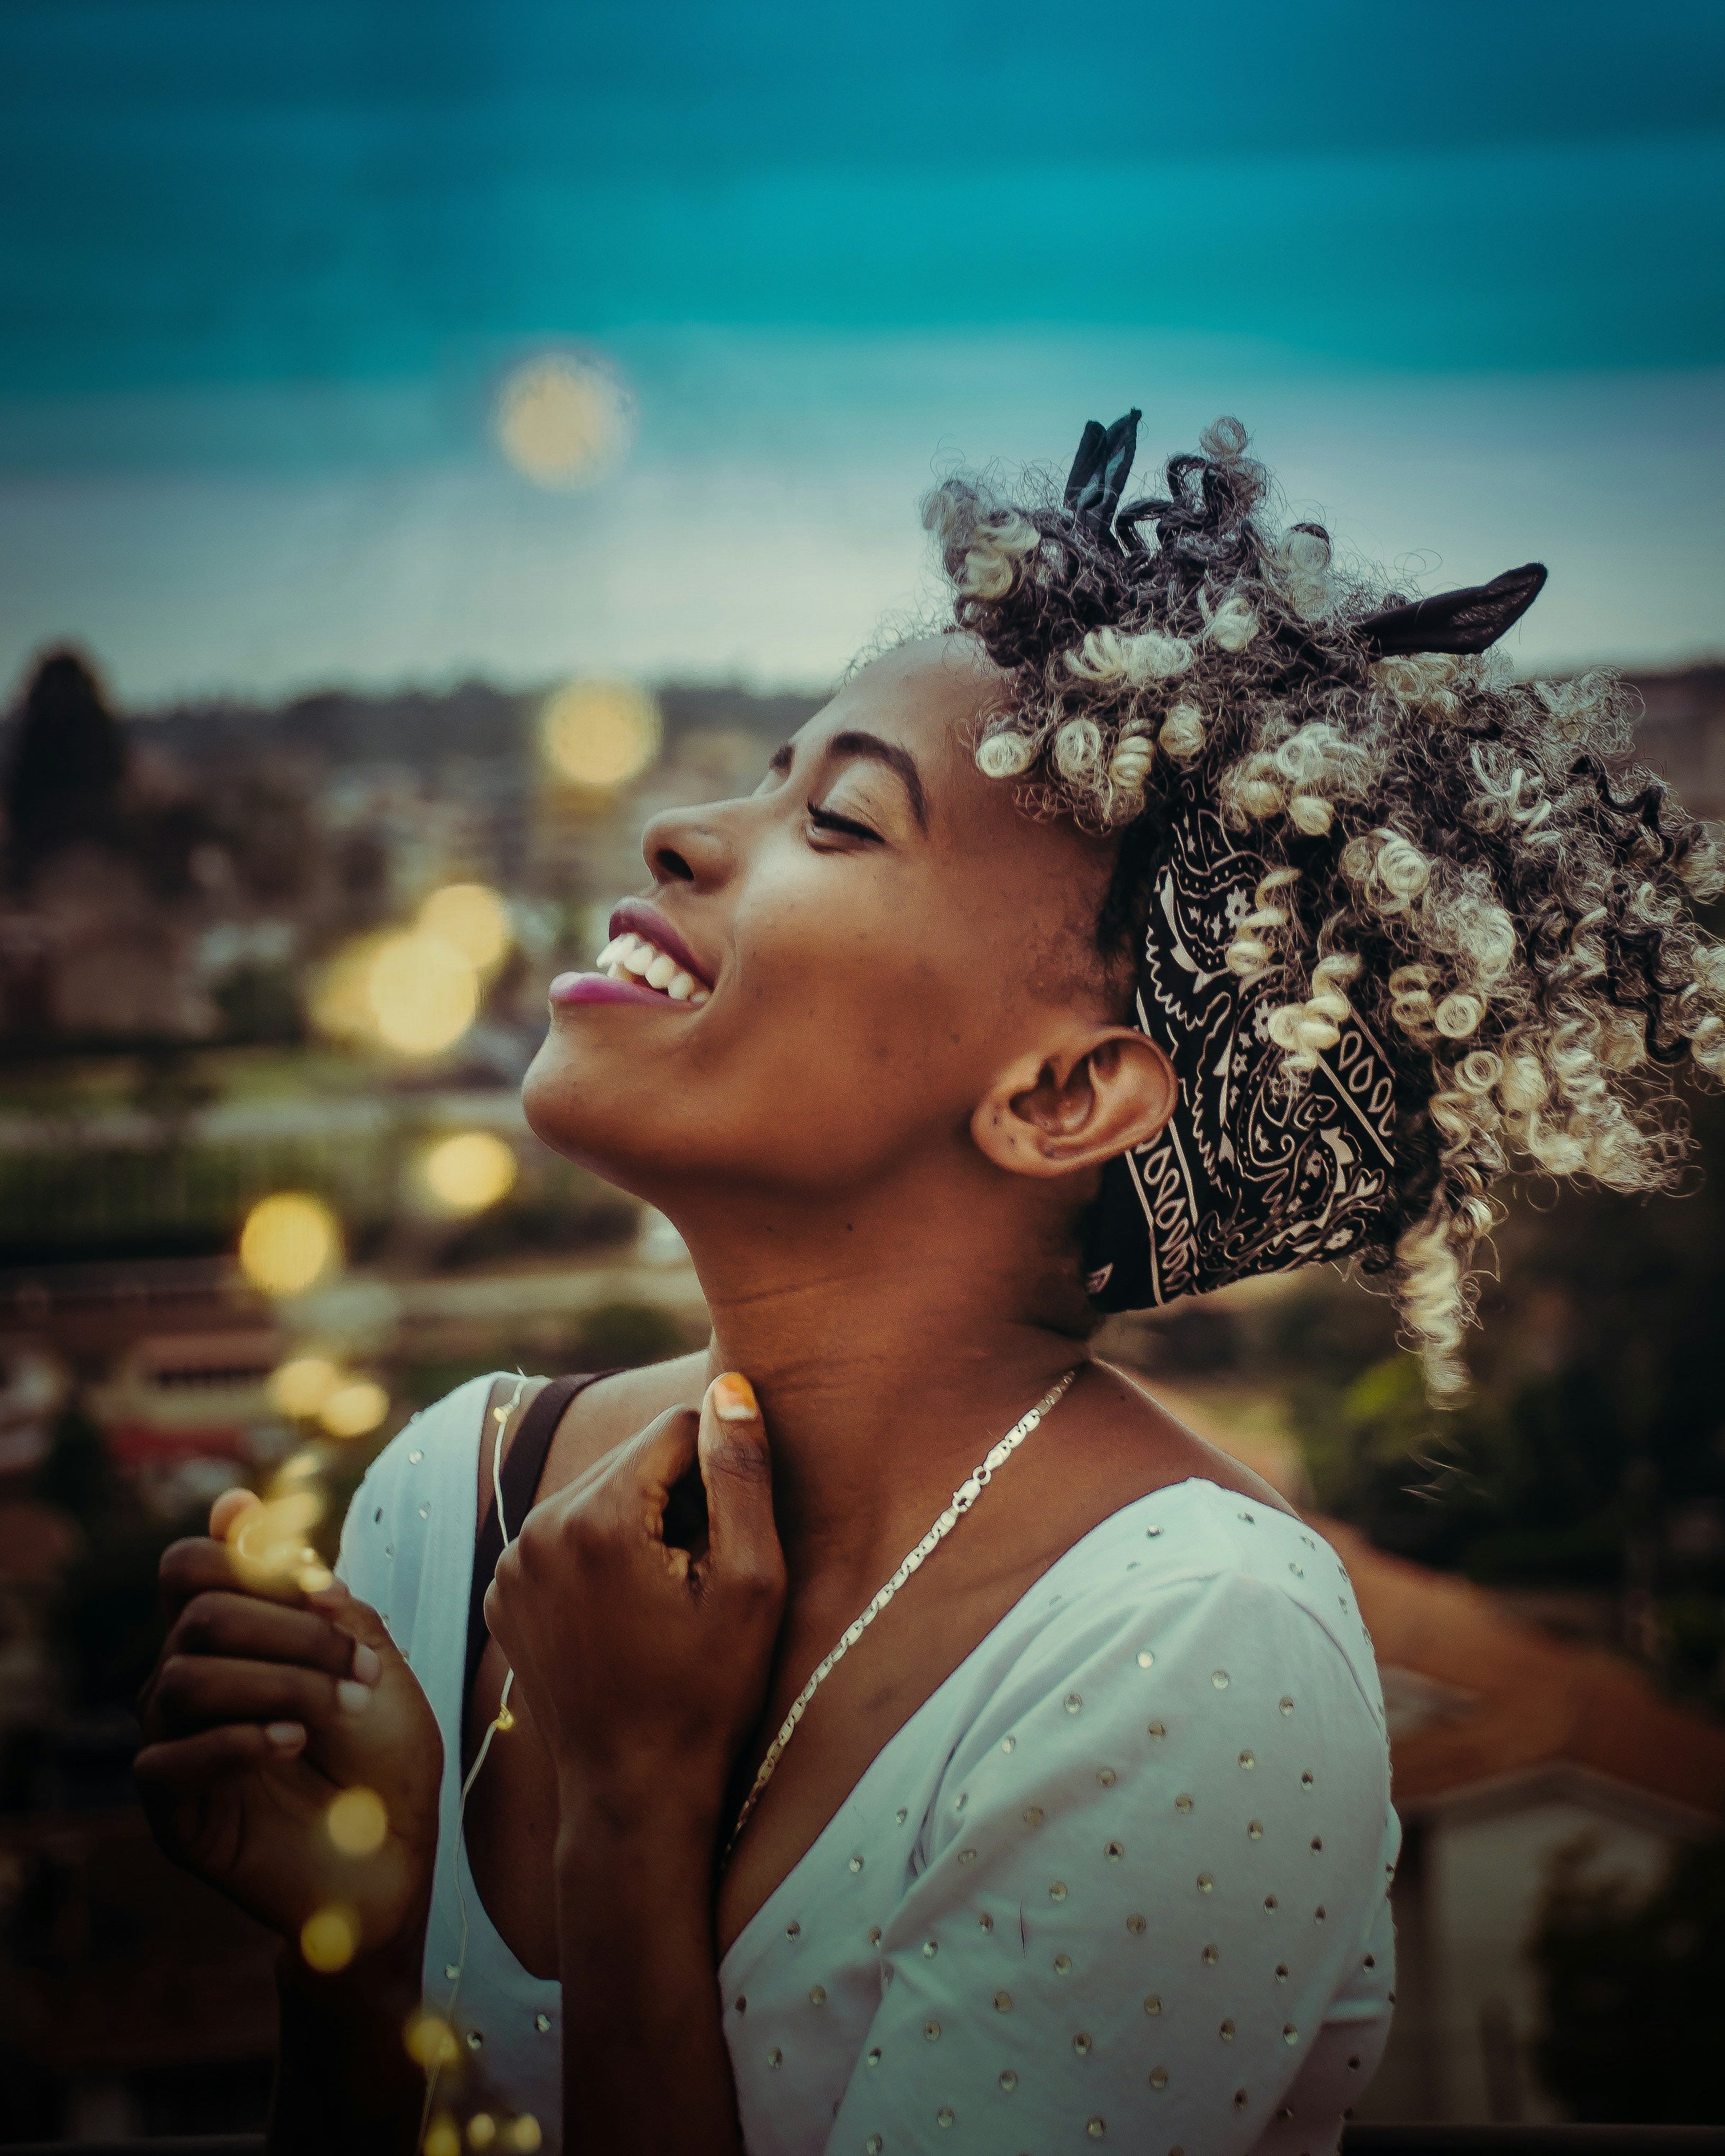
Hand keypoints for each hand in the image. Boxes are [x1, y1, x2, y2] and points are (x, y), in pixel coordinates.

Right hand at [135, 1489, 442, 1961]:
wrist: (396, 1855)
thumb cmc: (386, 1755)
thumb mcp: (369, 1658)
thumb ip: (314, 1598)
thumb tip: (236, 1508)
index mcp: (231, 1638)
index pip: (190, 1566)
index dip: (237, 1554)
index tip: (315, 1581)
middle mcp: (189, 1680)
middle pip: (197, 1613)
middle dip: (288, 1628)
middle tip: (356, 1664)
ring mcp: (175, 1744)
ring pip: (181, 1677)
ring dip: (275, 1682)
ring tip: (335, 1709)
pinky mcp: (173, 1810)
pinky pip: (169, 1759)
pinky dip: (238, 1740)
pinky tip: (292, 1744)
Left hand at [485, 1372, 785, 1835]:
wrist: (633, 1790)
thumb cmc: (707, 1693)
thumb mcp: (752, 1584)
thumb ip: (742, 1475)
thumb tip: (731, 1387)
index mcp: (598, 1517)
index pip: (679, 1428)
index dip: (720, 1478)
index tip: (724, 1547)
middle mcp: (538, 1526)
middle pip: (635, 1459)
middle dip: (678, 1498)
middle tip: (698, 1579)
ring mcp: (511, 1562)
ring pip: (601, 1493)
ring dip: (642, 1524)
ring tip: (664, 1599)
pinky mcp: (502, 1590)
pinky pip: (565, 1535)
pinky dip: (601, 1555)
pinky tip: (625, 1616)